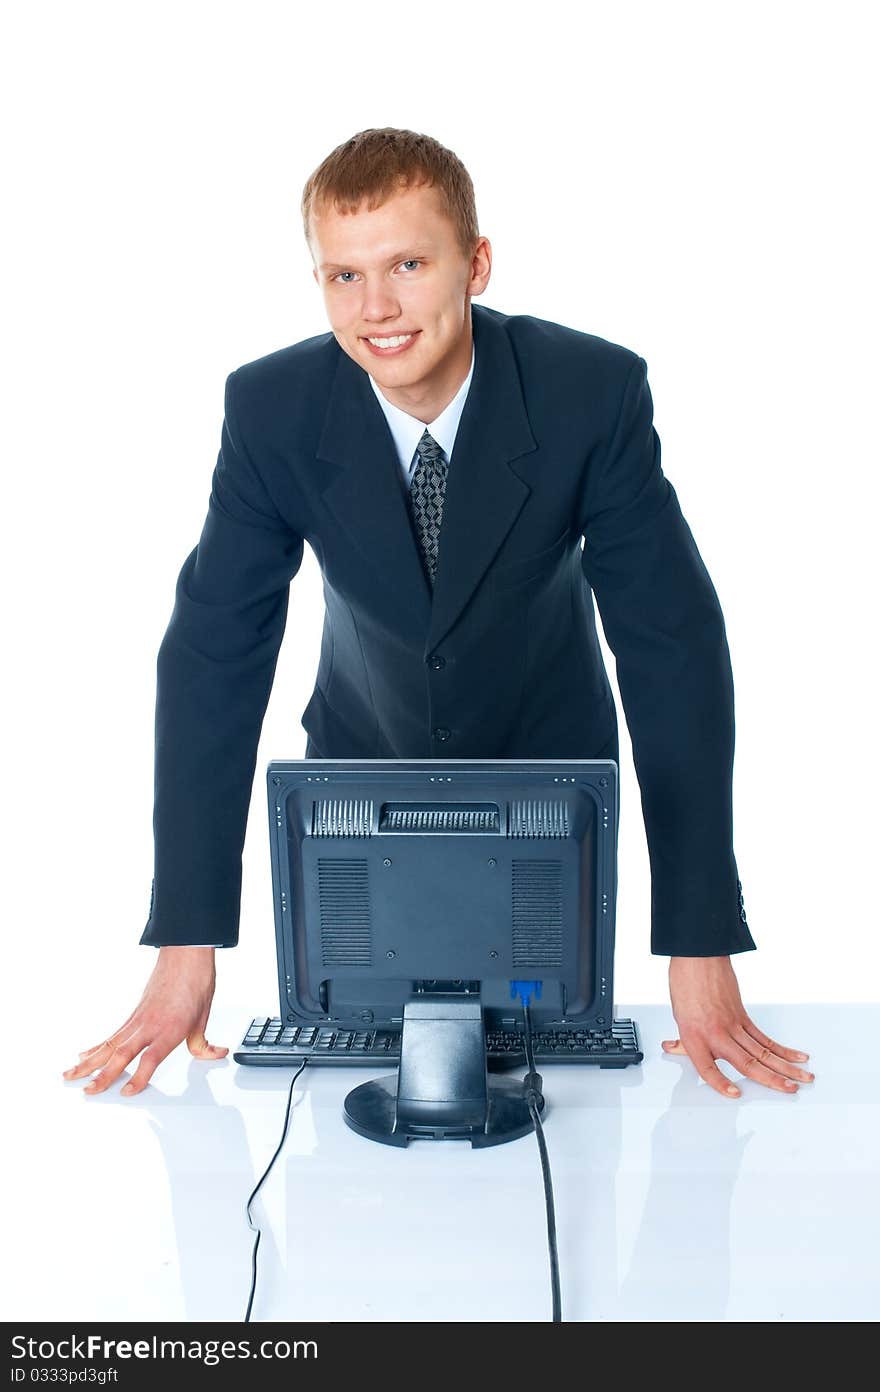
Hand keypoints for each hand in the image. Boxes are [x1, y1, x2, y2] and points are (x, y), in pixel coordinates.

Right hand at [62, 946, 227, 1097]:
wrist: (185, 953)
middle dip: (103, 1075)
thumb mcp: (204, 1016)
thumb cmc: (195, 980)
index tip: (127, 1092)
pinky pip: (113, 1034)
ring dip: (90, 1062)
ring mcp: (138, 1019)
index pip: (150, 1058)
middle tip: (89, 1091)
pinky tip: (85, 1055)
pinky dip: (97, 1047)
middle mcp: (150, 1025)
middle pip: (122, 1054)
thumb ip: (202, 1043)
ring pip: (110, 1044)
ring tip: (72, 1075)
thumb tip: (213, 1054)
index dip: (138, 1077)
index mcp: (170, 1028)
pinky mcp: (133, 1013)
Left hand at [662, 955, 813, 1098]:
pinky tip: (796, 1057)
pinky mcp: (743, 1016)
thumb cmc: (686, 982)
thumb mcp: (678, 1015)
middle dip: (772, 1079)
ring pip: (763, 1051)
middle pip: (747, 1061)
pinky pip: (764, 1037)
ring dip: (785, 1067)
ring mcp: (733, 1024)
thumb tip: (673, 1047)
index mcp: (695, 1036)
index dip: (720, 1082)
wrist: (699, 955)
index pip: (707, 1067)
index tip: (734, 1094)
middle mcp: (716, 1033)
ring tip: (803, 1078)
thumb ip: (682, 1038)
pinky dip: (782, 1049)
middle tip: (790, 1090)